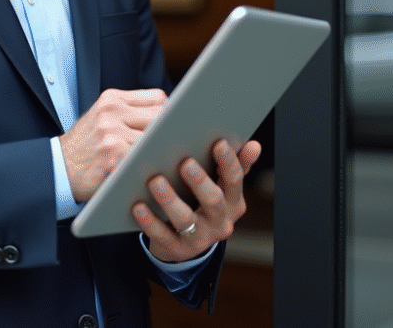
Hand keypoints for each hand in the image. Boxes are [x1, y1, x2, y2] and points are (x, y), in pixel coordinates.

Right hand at [58, 88, 167, 201]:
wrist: (59, 168)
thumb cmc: (85, 146)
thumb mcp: (102, 117)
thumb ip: (130, 112)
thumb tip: (170, 116)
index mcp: (111, 99)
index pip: (158, 98)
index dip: (168, 114)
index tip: (170, 128)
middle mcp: (111, 111)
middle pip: (161, 116)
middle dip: (167, 133)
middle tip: (169, 147)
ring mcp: (113, 133)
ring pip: (156, 139)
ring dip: (159, 152)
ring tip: (156, 161)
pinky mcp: (114, 156)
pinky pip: (145, 158)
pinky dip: (149, 166)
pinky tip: (146, 172)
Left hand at [132, 138, 261, 262]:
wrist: (186, 244)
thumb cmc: (202, 203)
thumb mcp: (221, 187)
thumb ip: (236, 166)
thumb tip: (254, 145)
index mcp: (233, 203)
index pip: (234, 180)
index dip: (228, 162)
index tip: (218, 142)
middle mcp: (220, 222)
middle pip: (213, 201)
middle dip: (200, 181)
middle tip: (185, 162)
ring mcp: (199, 239)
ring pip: (185, 219)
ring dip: (170, 199)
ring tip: (155, 180)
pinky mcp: (176, 249)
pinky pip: (162, 234)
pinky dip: (149, 220)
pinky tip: (138, 205)